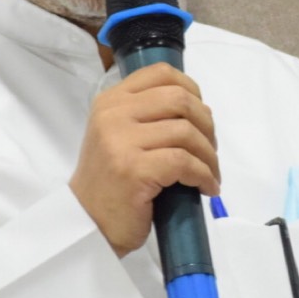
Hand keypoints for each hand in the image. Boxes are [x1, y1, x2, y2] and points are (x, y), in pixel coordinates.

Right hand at [69, 62, 220, 256]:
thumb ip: (148, 114)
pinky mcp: (134, 169)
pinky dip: (203, 175)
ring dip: (208, 155)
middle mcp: (113, 114)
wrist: (88, 224)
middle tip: (210, 149)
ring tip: (210, 172)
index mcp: (111, 101)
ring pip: (186, 132)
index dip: (192, 89)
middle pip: (180, 99)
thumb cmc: (111, 182)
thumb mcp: (120, 135)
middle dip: (206, 125)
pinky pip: (184, 162)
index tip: (201, 114)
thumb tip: (200, 109)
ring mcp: (121, 141)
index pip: (161, 73)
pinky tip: (206, 187)